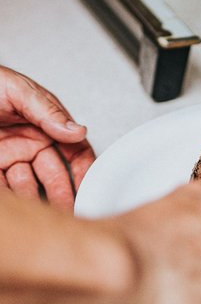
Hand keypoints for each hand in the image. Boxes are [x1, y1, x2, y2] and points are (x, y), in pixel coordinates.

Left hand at [0, 66, 94, 208]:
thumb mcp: (18, 91)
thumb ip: (48, 111)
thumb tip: (76, 130)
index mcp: (44, 124)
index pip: (74, 151)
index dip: (84, 170)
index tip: (89, 189)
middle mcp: (30, 144)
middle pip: (55, 176)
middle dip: (63, 196)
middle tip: (68, 212)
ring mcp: (9, 158)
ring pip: (30, 188)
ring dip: (37, 202)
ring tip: (42, 213)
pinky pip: (5, 190)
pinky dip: (14, 200)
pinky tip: (20, 207)